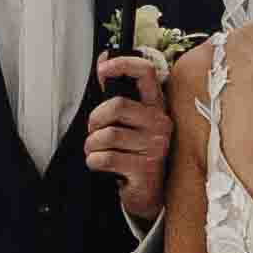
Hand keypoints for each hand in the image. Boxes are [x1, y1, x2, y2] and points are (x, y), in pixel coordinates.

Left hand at [85, 53, 174, 219]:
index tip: (103, 68)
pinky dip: (94, 162)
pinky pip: (105, 158)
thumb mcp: (128, 122)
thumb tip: (103, 59)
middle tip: (94, 132)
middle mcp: (160, 123)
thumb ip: (117, 92)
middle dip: (95, 120)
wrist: (148, 194)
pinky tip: (101, 165)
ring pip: (106, 135)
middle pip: (117, 106)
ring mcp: (155, 146)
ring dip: (92, 145)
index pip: (146, 73)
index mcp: (156, 107)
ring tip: (98, 151)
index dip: (123, 64)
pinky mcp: (145, 169)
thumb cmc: (134, 153)